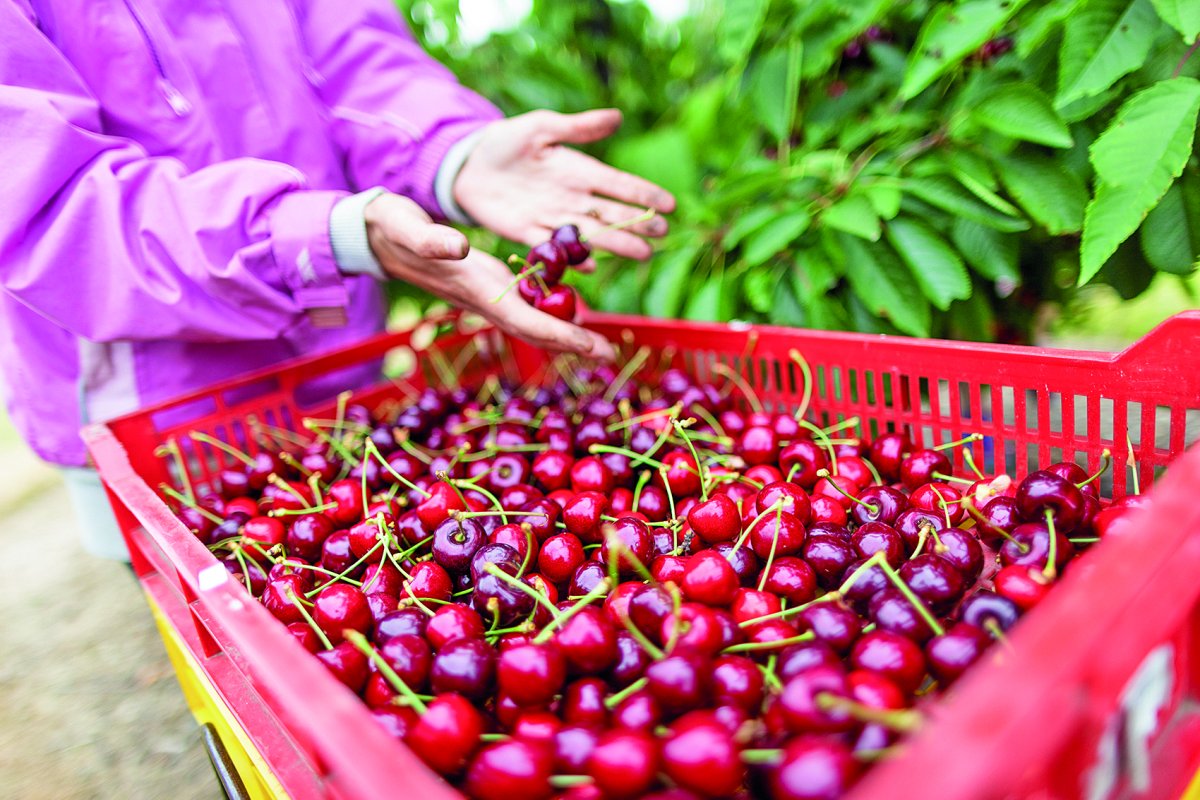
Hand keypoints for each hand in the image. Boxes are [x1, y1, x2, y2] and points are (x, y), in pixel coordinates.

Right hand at [364, 193, 614, 358]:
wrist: (375, 236)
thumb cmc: (391, 227)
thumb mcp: (406, 225)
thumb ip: (429, 237)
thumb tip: (458, 246)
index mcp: (474, 287)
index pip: (523, 319)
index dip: (559, 334)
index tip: (591, 344)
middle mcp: (484, 298)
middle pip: (534, 330)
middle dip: (571, 344)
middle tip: (609, 353)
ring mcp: (486, 295)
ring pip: (532, 321)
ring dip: (565, 334)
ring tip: (599, 343)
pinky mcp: (487, 285)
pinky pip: (524, 306)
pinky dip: (551, 313)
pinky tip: (572, 312)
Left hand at [453, 109, 675, 265]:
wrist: (470, 165)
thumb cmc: (508, 141)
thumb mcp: (541, 127)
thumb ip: (577, 127)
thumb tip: (617, 117)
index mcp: (580, 170)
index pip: (619, 183)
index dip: (645, 193)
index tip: (670, 204)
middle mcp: (573, 198)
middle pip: (612, 213)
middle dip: (638, 223)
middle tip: (662, 234)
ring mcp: (553, 218)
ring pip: (591, 234)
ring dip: (617, 244)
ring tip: (643, 253)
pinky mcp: (529, 233)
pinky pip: (555, 248)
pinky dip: (573, 258)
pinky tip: (591, 268)